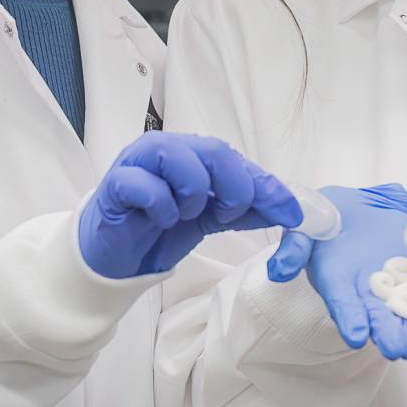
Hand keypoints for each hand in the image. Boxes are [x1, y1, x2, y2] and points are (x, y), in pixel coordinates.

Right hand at [77, 133, 301, 279]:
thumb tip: (289, 210)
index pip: (236, 160)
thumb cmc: (159, 228)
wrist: (115, 256)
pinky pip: (146, 185)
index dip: (266, 187)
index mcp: (190, 153)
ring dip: (193, 194)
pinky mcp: (116, 184)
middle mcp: (166, 150)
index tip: (291, 215)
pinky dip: (162, 207)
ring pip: (177, 157)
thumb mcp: (210, 219)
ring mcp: (138, 162)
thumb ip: (246, 210)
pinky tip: (160, 219)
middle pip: (213, 150)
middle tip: (226, 215)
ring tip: (183, 215)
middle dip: (233, 188)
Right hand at [266, 184, 406, 362]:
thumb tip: (279, 270)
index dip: (349, 320)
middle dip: (390, 335)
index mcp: (338, 285)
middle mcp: (366, 296)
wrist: (357, 209)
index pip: (342, 305)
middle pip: (379, 320)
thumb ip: (294, 247)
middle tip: (402, 349)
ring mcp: (396, 290)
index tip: (356, 336)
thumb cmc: (325, 217)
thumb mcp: (304, 226)